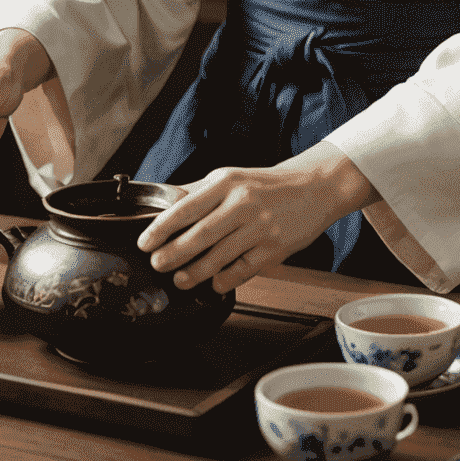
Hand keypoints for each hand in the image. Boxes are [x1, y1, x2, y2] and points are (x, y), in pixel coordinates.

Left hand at [136, 142, 377, 293]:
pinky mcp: (275, 248)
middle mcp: (243, 202)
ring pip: (219, 257)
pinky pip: (243, 269)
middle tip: (157, 264)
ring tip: (180, 279)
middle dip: (173, 254)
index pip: (186, 206)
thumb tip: (166, 204)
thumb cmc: (266, 184)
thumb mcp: (231, 177)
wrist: (314, 187)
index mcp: (227, 182)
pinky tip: (214, 283)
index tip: (145, 242)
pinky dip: (224, 279)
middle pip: (200, 235)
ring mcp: (260, 226)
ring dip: (194, 273)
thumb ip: (199, 192)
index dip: (161, 228)